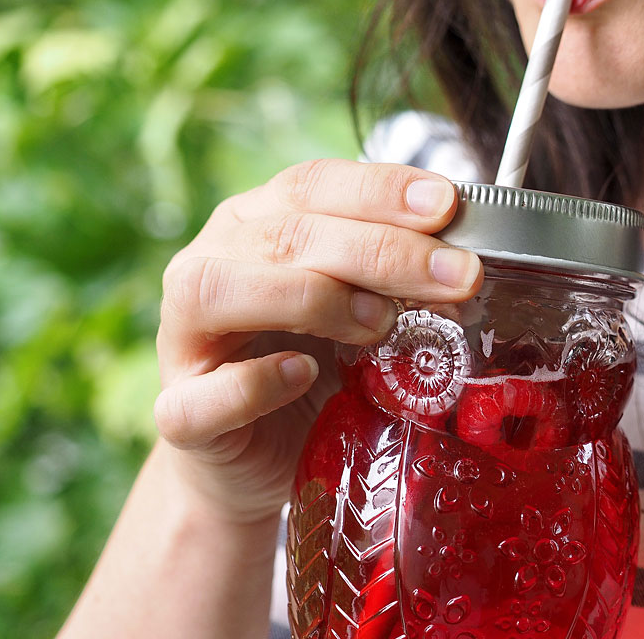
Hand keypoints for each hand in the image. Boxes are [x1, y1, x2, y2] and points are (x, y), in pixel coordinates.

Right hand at [152, 159, 483, 523]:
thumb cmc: (316, 368)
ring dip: (312, 298)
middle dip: (381, 250)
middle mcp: (210, 264)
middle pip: (285, 235)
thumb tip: (463, 269)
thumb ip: (395, 282)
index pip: (311, 184)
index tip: (448, 204)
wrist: (260, 460)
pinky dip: (254, 383)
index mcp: (255, 224)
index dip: (380, 190)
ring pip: (220, 291)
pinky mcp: (179, 413)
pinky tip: (304, 374)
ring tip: (383, 324)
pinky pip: (201, 395)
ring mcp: (183, 339)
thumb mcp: (361, 311)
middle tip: (457, 275)